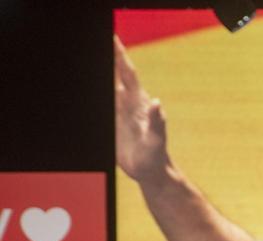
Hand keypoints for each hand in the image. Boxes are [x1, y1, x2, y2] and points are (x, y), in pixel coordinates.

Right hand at [113, 36, 170, 182]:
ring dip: (105, 70)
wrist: (152, 172)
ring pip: (110, 84)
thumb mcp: (157, 141)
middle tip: (106, 38)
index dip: (121, 56)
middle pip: (117, 74)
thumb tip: (157, 104)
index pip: (128, 74)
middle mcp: (130, 103)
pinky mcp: (115, 122)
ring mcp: (122, 112)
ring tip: (99, 54)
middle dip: (112, 56)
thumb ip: (158, 122)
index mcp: (139, 104)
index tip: (114, 39)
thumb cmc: (157, 157)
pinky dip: (100, 91)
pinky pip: (105, 102)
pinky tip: (95, 83)